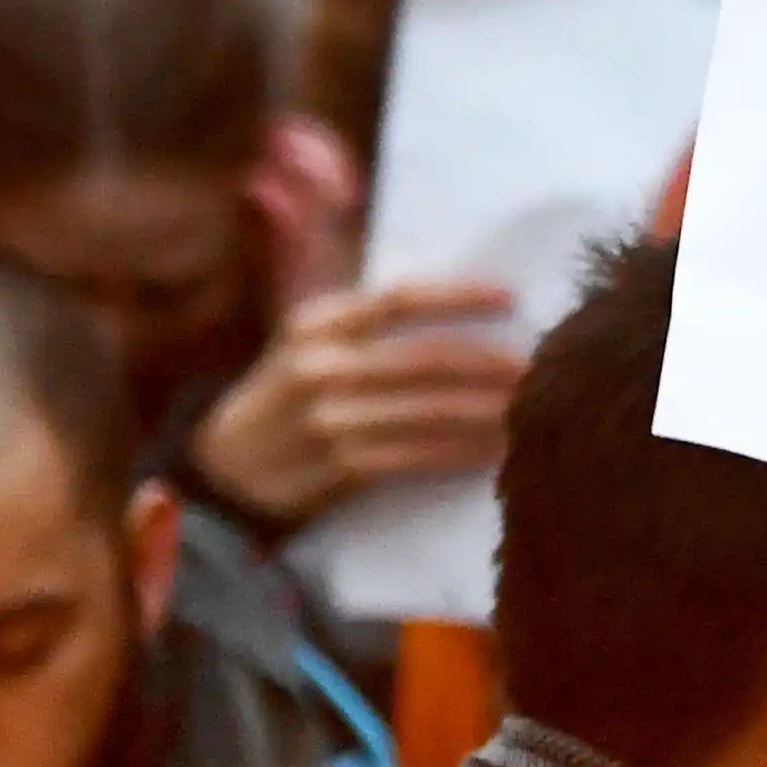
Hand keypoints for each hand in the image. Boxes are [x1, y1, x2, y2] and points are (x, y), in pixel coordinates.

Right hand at [189, 278, 523, 520]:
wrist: (225, 470)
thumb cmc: (283, 395)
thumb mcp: (306, 340)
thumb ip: (363, 315)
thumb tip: (446, 296)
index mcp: (316, 323)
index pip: (397, 299)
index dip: (456, 296)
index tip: (508, 296)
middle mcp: (320, 366)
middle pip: (424, 360)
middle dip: (490, 363)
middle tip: (541, 363)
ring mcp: (328, 420)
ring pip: (428, 412)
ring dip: (487, 411)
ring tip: (533, 406)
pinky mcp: (339, 468)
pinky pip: (415, 457)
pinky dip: (460, 452)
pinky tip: (496, 448)